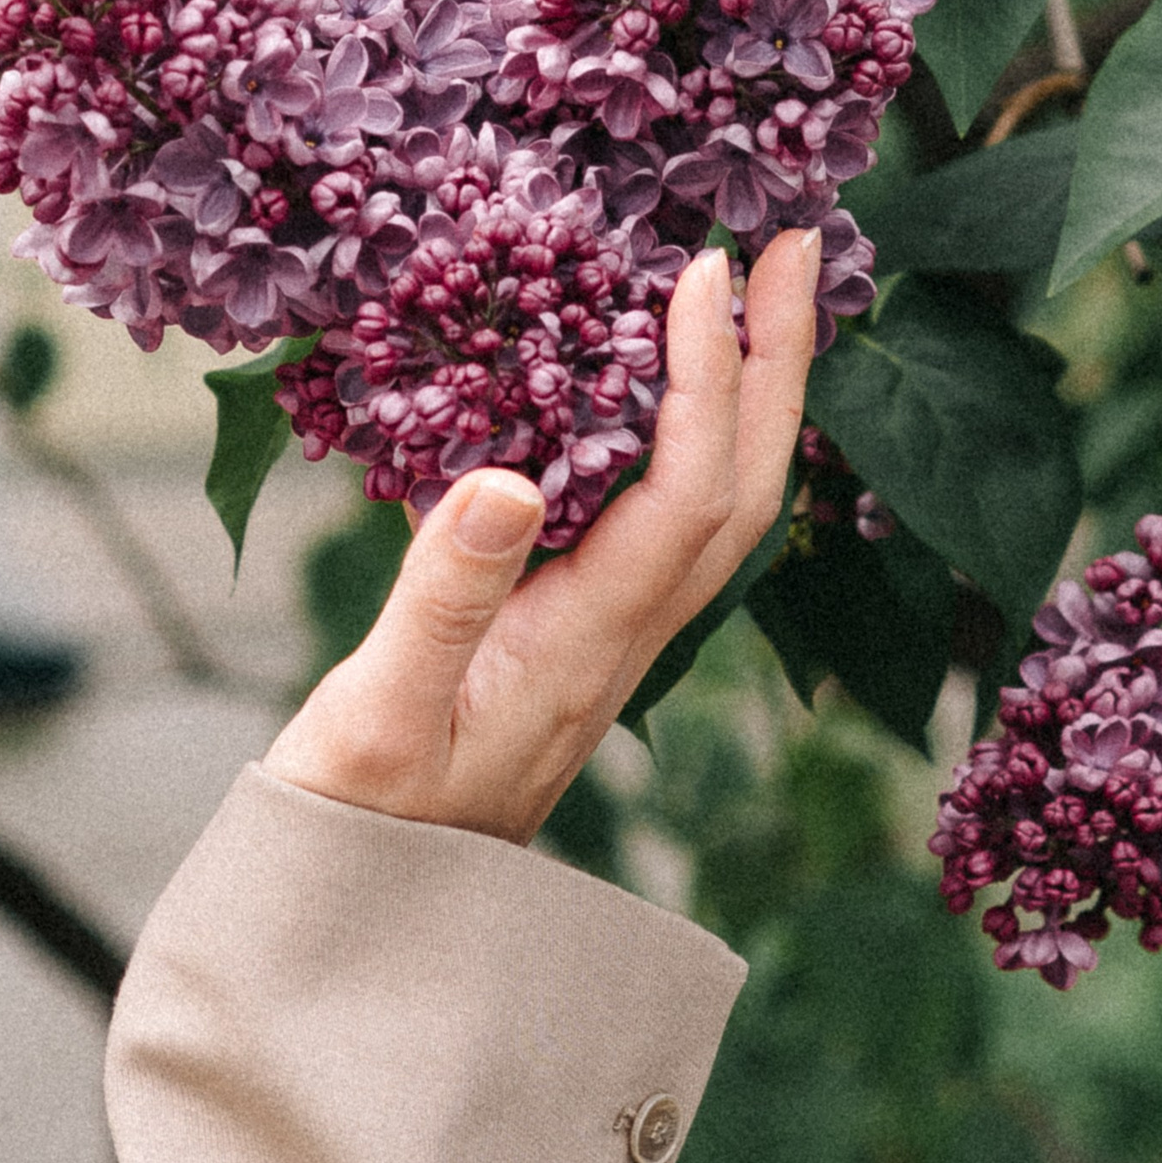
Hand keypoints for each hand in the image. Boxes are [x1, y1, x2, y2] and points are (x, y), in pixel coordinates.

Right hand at [262, 228, 821, 843]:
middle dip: (782, 363)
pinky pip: (657, 518)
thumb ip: (441, 601)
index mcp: (585, 648)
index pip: (686, 494)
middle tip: (802, 245)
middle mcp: (622, 639)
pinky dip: (680, 435)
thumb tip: (510, 477)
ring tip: (755, 294)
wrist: (369, 917)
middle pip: (743, 491)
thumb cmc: (359, 825)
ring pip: (715, 505)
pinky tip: (646, 386)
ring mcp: (605, 641)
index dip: (709, 379)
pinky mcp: (571, 638)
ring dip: (749, 394)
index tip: (709, 272)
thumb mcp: (378, 716)